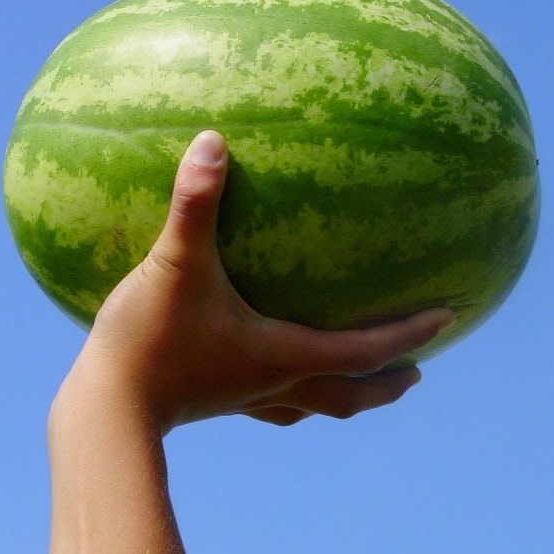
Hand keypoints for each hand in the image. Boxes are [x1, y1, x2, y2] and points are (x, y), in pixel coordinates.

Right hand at [60, 130, 454, 434]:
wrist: (102, 412)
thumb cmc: (148, 341)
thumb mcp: (175, 264)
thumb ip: (196, 203)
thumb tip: (213, 141)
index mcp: (284, 356)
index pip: (365, 350)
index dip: (410, 333)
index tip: (451, 317)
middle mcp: (275, 385)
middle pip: (349, 394)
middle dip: (387, 382)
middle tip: (419, 370)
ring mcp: (245, 400)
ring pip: (312, 406)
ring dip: (344, 394)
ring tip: (360, 381)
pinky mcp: (215, 402)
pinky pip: (268, 401)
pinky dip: (290, 391)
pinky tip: (266, 371)